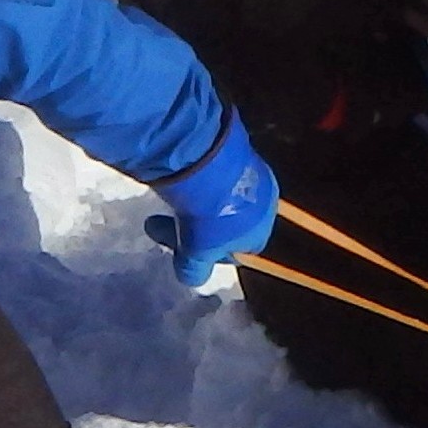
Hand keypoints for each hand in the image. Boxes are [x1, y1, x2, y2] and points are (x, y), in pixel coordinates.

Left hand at [148, 113, 278, 286]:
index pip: (238, 250)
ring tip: (170, 199)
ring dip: (197, 202)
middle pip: (227, 222)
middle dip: (195, 227)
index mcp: (261, 230)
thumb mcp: (196, 254)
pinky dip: (199, 179)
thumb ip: (194, 270)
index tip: (182, 246)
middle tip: (161, 223)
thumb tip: (191, 279)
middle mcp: (265, 201)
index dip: (207, 252)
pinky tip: (179, 179)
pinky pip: (218, 172)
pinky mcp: (239, 148)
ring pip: (222, 196)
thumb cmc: (208, 218)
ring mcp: (254, 172)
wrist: (207, 162)